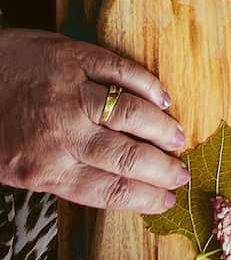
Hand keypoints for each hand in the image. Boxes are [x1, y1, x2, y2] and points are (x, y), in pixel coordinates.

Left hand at [0, 29, 188, 211]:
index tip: (166, 201)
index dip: (143, 198)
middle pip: (126, 157)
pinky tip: (163, 97)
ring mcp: (72, 94)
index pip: (107, 191)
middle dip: (161, 169)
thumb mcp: (18, 168)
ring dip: (161, 129)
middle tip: (183, 174)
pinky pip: (121, 71)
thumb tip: (111, 185)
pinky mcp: (75, 57)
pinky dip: (147, 85)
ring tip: (179, 138)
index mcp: (46, 170)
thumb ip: (61, 174)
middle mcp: (64, 136)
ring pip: (130, 115)